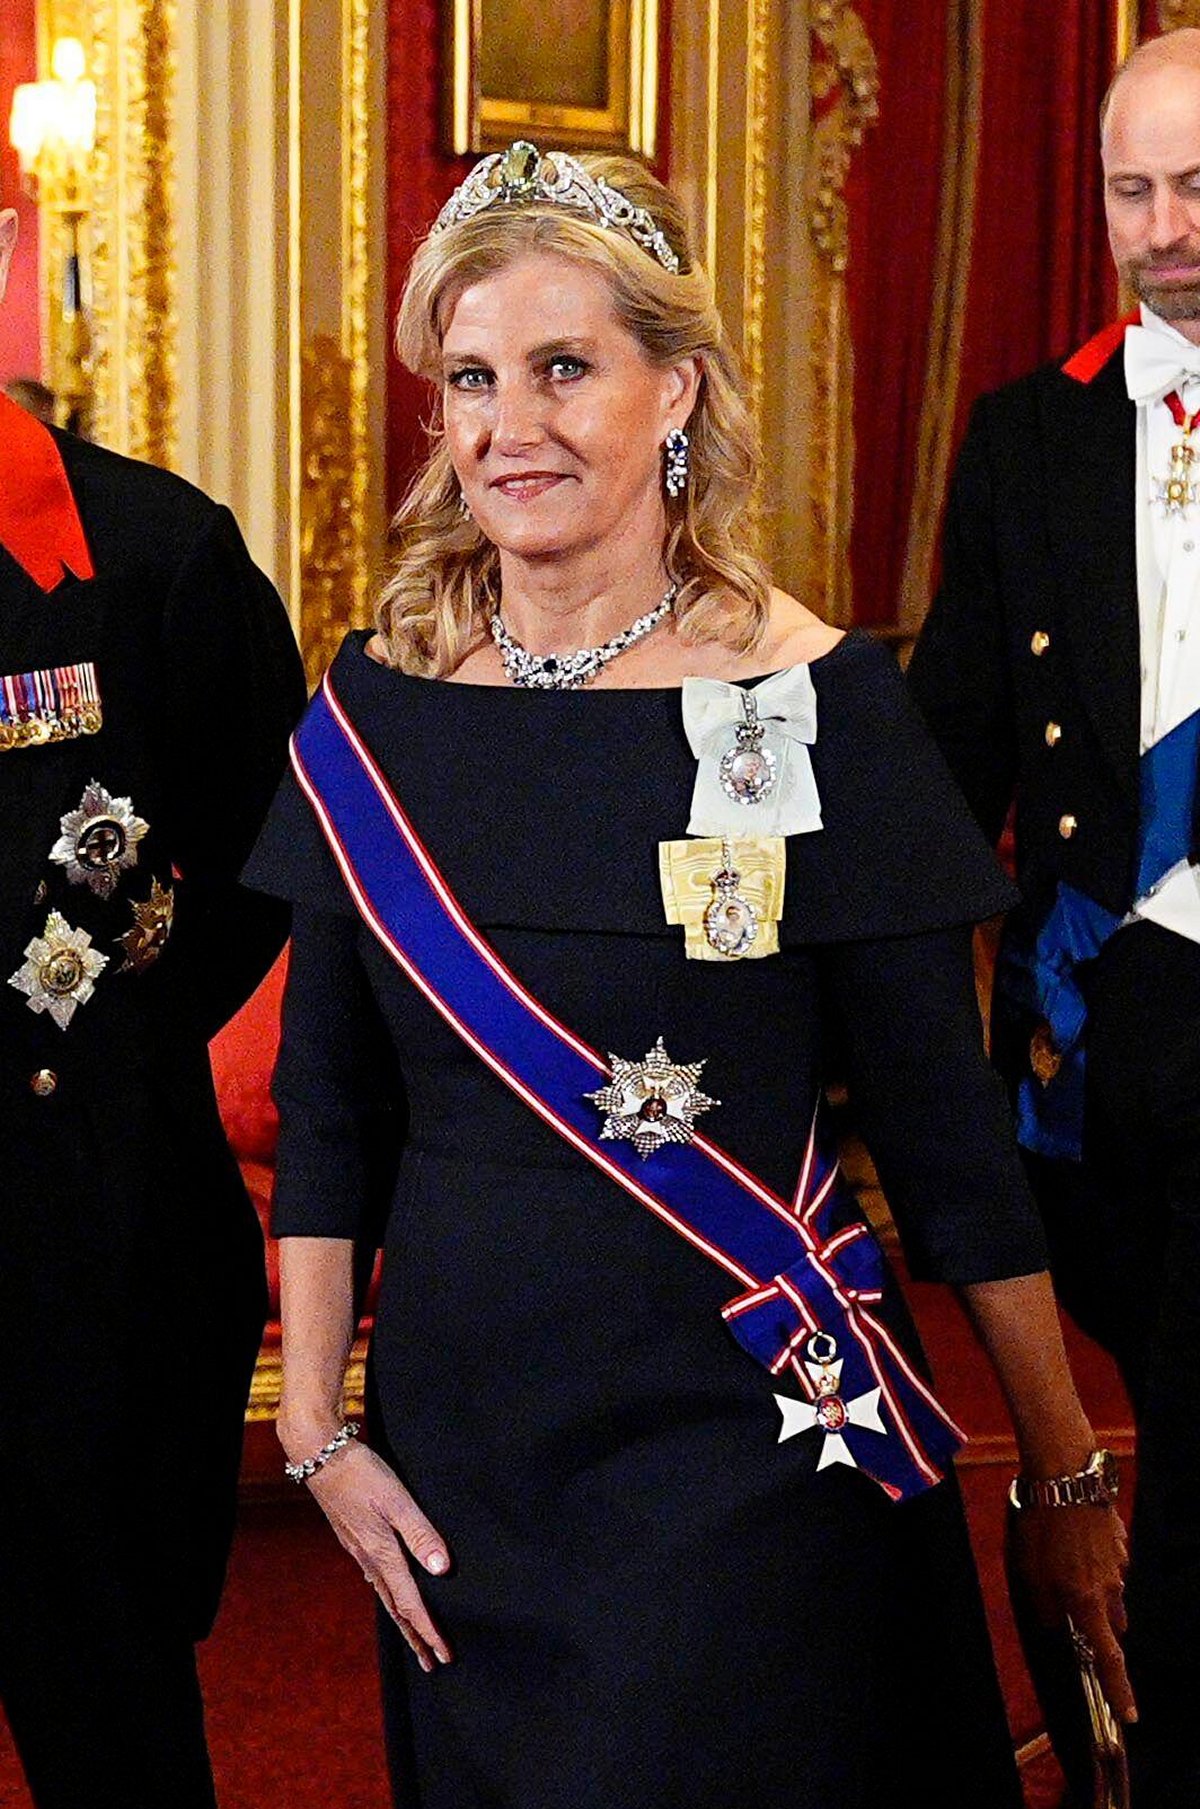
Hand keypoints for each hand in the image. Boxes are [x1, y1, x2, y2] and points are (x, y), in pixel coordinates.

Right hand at [305, 1440, 453, 1671]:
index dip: (429, 1631)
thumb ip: (420, 1533)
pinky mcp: (353, 1538)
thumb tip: (442, 1571)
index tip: (444, 1656)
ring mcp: (358, 1550)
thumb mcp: (396, 1500)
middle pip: (396, 1609)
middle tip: (430, 1663)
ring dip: (402, 1619)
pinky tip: (390, 1591)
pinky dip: (388, 1595)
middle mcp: (368, 1559)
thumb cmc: (361, 1474)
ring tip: (415, 1636)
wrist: (320, 1456)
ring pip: (385, 1595)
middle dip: (415, 1637)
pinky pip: (375, 1578)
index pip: (411, 1604)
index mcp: (381, 1555)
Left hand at [1008, 1503, 1134, 1722]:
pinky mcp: (1119, 1541)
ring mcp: (1118, 1563)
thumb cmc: (1043, 1526)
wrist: (1066, 1477)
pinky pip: (1108, 1562)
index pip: (1109, 1658)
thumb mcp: (1030, 1572)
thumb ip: (1046, 1607)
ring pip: (1109, 1590)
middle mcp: (1110, 1588)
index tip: (1130, 1714)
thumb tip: (1057, 1624)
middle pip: (1110, 1622)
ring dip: (1090, 1586)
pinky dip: (1092, 1559)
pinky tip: (1071, 1537)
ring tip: (1060, 1559)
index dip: (1119, 1690)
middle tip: (1071, 1608)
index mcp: (1087, 1601)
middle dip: (1094, 1623)